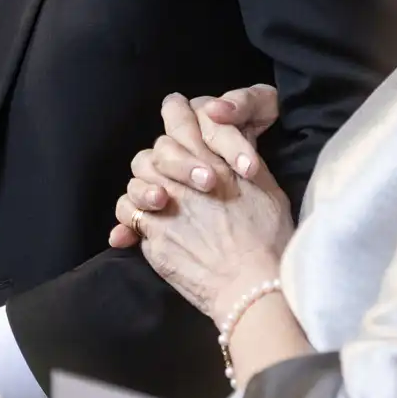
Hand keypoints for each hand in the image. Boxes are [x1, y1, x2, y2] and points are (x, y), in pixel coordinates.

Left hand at [111, 105, 294, 320]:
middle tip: (171, 172)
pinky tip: (139, 225)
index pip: (181, 120)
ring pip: (136, 181)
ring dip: (144, 187)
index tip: (174, 111)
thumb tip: (232, 145)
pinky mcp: (152, 235)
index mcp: (212, 161)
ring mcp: (164, 207)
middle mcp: (182, 178)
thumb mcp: (267, 189)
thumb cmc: (268, 240)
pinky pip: (128, 214)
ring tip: (159, 200)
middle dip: (158, 158)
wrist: (251, 286)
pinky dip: (130, 217)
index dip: (175, 112)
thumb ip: (243, 161)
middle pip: (153, 151)